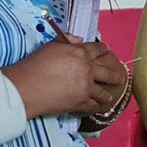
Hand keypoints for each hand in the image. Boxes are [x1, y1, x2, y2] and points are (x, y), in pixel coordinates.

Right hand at [2, 34, 129, 118]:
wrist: (25, 88)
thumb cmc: (34, 65)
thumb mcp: (50, 45)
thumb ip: (67, 40)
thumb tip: (78, 39)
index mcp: (80, 53)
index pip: (97, 49)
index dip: (103, 49)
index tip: (107, 50)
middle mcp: (87, 70)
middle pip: (107, 73)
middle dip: (115, 76)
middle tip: (120, 78)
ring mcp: (85, 88)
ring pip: (102, 93)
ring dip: (106, 95)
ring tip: (109, 97)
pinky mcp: (80, 103)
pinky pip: (92, 105)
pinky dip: (94, 106)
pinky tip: (95, 107)